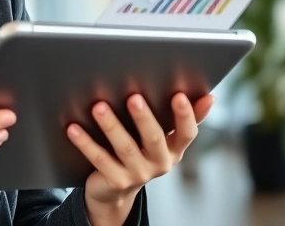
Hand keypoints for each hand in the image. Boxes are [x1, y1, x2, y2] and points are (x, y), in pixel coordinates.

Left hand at [66, 93, 215, 225]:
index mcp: (174, 150)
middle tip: (134, 97)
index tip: (179, 95)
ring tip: (99, 107)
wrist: (115, 189)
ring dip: (112, 126)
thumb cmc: (141, 152)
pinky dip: (85, 142)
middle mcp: (159, 163)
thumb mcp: (165, 138)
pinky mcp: (115, 180)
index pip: (187, 133)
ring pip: (124, 148)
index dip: (185, 116)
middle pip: (154, 139)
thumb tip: (210, 97)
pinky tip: (74, 128)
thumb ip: (186, 117)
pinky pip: (99, 158)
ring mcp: (137, 174)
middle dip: (144, 118)